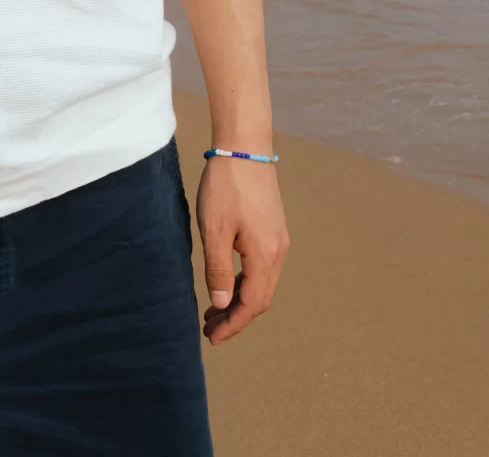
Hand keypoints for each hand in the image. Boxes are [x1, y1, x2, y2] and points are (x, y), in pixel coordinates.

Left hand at [197, 156, 288, 344]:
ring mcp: (279, 239)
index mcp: (265, 254)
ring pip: (263, 283)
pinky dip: (246, 281)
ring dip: (240, 299)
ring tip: (214, 310)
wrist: (245, 150)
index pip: (252, 303)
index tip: (212, 338)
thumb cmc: (226, 188)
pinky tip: (228, 281)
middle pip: (261, 297)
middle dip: (236, 316)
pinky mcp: (273, 229)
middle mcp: (278, 251)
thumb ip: (218, 270)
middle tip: (209, 328)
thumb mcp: (215, 231)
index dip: (233, 325)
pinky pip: (263, 267)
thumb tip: (220, 305)